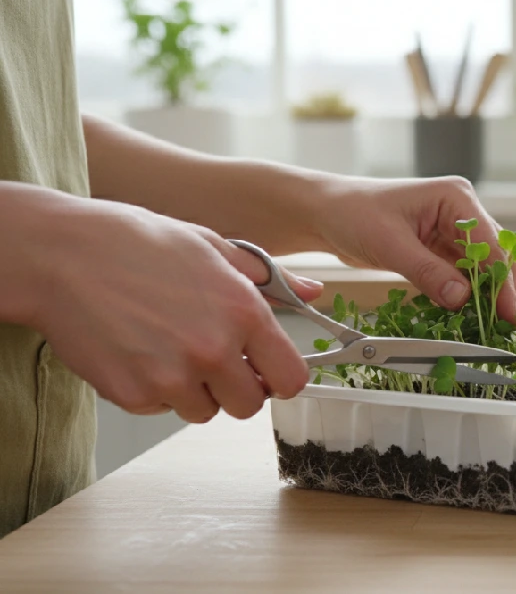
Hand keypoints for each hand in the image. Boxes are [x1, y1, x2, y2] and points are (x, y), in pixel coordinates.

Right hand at [26, 196, 322, 422]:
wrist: (61, 255)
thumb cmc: (135, 243)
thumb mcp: (213, 246)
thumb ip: (269, 278)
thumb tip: (314, 291)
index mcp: (242, 313)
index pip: (291, 378)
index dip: (282, 377)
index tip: (269, 370)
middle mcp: (212, 350)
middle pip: (249, 405)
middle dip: (238, 388)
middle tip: (215, 359)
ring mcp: (171, 377)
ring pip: (204, 411)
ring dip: (195, 391)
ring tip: (171, 348)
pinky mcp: (132, 394)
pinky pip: (161, 408)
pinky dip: (156, 391)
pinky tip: (141, 351)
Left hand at [315, 176, 515, 322]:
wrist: (326, 214)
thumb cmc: (353, 213)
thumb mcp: (390, 244)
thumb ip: (428, 271)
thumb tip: (462, 297)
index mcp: (455, 198)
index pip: (490, 243)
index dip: (501, 280)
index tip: (509, 312)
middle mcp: (461, 211)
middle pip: (495, 255)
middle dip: (500, 289)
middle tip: (506, 324)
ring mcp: (452, 231)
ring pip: (482, 268)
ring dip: (485, 295)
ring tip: (491, 324)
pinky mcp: (440, 249)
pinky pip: (462, 275)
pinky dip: (466, 295)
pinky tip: (469, 315)